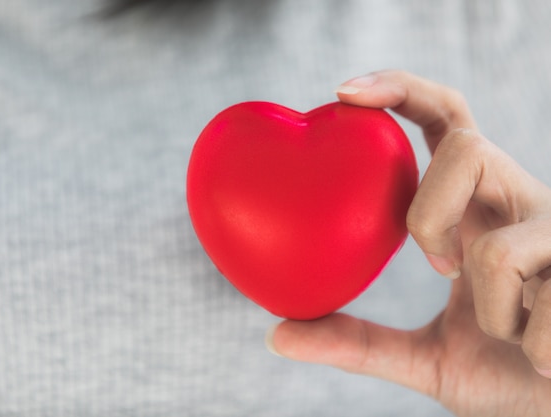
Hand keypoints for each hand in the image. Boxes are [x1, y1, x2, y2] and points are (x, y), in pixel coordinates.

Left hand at [266, 70, 550, 416]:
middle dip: (429, 213)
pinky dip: (532, 347)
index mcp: (479, 210)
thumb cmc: (505, 376)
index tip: (342, 93)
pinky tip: (547, 358)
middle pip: (468, 147)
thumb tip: (276, 335)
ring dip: (491, 311)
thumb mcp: (426, 359)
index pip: (447, 121)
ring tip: (511, 335)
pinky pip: (547, 303)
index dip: (399, 90)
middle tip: (438, 269)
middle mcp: (522, 206)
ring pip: (498, 246)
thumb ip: (358, 342)